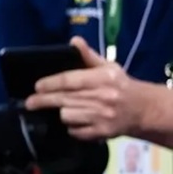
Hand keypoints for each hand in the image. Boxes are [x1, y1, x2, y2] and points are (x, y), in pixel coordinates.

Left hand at [24, 37, 142, 140]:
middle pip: (64, 99)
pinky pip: (76, 131)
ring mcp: (103, 116)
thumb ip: (88, 55)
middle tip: (30, 102)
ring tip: (61, 108)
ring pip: (67, 115)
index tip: (37, 86)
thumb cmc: (121, 85)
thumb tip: (74, 40)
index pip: (69, 80)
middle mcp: (103, 97)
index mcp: (103, 78)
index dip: (50, 83)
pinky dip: (72, 127)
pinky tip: (74, 121)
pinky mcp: (103, 132)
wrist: (143, 109)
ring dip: (61, 112)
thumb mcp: (108, 66)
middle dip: (43, 100)